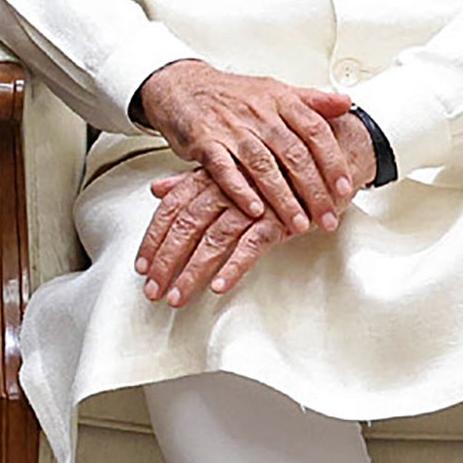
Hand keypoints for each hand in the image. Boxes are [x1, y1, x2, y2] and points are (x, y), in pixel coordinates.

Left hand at [130, 174, 293, 306]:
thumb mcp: (226, 173)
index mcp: (208, 178)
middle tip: (153, 291)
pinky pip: (252, 245)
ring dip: (193, 271)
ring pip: (213, 240)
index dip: (153, 239)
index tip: (142, 268)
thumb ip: (189, 182)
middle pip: (186, 227)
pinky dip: (234, 266)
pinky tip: (219, 286)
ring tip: (178, 297)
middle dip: (166, 261)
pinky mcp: (278, 220)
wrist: (320, 166)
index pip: (170, 210)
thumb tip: (156, 189)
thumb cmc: (270, 173)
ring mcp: (252, 205)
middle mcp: (225, 190)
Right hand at [132, 61, 363, 233]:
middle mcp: (257, 112)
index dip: (332, 161)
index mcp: (280, 100)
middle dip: (313, 190)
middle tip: (327, 217)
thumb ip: (312, 101)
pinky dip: (239, 190)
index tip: (345, 188)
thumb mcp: (274, 90)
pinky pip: (224, 168)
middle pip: (293, 153)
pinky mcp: (203, 140)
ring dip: (282, 198)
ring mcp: (229, 127)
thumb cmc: (231, 95)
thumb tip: (348, 103)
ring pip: (262, 165)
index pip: (315, 131)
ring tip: (298, 223)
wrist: (181, 86)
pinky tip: (254, 210)